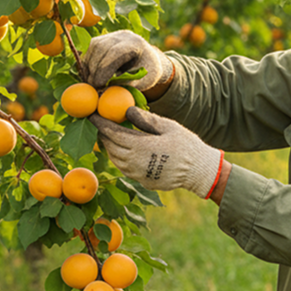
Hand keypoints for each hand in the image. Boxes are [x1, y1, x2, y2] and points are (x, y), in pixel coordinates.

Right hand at [81, 31, 172, 91]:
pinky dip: (87, 62)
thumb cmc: (148, 72)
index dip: (105, 68)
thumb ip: (128, 84)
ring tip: (91, 82)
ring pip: (94, 46)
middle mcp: (124, 35)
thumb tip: (109, 88)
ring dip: (89, 65)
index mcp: (137, 43)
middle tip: (93, 86)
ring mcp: (113, 35)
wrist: (149, 60)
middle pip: (102, 47)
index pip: (116, 52)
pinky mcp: (104, 39)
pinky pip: (91, 48)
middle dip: (95, 68)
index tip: (99, 85)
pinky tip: (89, 75)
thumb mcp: (144, 81)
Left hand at [91, 107, 222, 197]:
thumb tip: (126, 110)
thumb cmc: (186, 145)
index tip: (91, 115)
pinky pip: (124, 168)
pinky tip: (121, 150)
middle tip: (98, 124)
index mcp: (141, 146)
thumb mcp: (168, 127)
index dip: (100, 124)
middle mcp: (135, 162)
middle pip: (110, 147)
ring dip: (109, 147)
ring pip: (115, 159)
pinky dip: (118, 158)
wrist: (199, 171)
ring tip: (107, 136)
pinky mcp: (142, 181)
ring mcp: (138, 174)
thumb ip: (146, 119)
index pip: (113, 133)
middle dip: (102, 135)